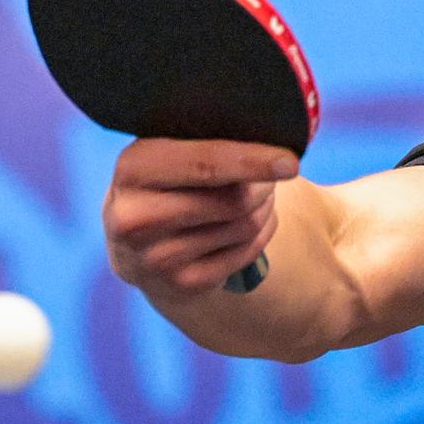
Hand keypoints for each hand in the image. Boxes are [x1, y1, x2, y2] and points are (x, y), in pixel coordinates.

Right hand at [104, 138, 296, 298]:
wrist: (137, 240)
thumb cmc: (171, 179)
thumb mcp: (172, 150)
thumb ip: (210, 140)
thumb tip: (271, 144)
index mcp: (133, 169)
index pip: (204, 164)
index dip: (252, 161)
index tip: (290, 162)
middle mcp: (135, 217)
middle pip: (234, 200)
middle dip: (264, 184)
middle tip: (273, 172)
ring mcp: (156, 257)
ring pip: (245, 225)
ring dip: (265, 207)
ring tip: (257, 196)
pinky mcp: (183, 283)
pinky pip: (248, 251)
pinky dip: (262, 232)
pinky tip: (251, 223)